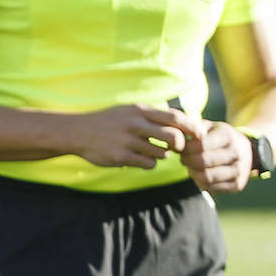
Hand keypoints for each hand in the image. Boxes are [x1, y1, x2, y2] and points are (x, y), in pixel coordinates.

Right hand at [69, 105, 205, 169]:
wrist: (77, 132)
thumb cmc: (108, 122)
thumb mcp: (129, 111)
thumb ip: (152, 116)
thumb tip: (182, 124)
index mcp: (139, 110)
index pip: (175, 117)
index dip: (191, 127)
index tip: (198, 136)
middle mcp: (135, 124)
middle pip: (173, 137)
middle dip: (179, 145)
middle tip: (175, 148)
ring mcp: (128, 141)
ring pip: (161, 153)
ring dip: (161, 155)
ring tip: (149, 151)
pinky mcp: (121, 156)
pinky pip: (148, 164)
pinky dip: (148, 163)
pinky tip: (138, 158)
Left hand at [179, 121, 252, 193]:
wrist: (244, 151)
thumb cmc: (219, 137)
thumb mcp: (210, 127)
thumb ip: (195, 129)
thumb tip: (181, 138)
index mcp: (228, 135)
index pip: (202, 145)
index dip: (187, 148)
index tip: (181, 149)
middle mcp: (236, 153)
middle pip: (204, 161)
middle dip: (188, 161)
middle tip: (183, 159)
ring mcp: (239, 170)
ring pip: (208, 176)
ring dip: (193, 173)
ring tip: (190, 167)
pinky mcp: (238, 185)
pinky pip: (213, 188)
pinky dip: (201, 183)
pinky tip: (199, 175)